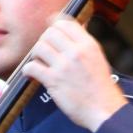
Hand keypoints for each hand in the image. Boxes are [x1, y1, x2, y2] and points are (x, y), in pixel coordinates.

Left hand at [22, 18, 126, 132]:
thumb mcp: (98, 58)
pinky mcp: (53, 80)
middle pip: (49, 33)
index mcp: (88, 44)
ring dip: (35, 56)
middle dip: (43, 42)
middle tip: (44, 54)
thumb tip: (78, 28)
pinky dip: (28, 70)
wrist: (104, 109)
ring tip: (39, 64)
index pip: (64, 22)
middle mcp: (76, 51)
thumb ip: (84, 45)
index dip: (53, 27)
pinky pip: (32, 67)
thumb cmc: (101, 87)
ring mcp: (64, 65)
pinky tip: (31, 75)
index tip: (50, 35)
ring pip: (39, 48)